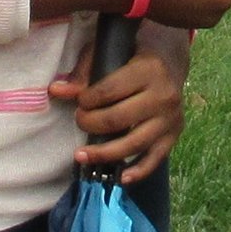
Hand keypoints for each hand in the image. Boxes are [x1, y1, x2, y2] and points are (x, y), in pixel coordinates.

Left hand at [50, 35, 186, 183]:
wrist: (172, 60)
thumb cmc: (133, 55)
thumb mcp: (109, 53)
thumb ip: (83, 72)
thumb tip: (55, 91)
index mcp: (148, 70)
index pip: (109, 91)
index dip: (87, 100)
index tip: (79, 102)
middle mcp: (163, 96)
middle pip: (118, 119)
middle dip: (91, 124)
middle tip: (80, 121)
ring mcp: (171, 118)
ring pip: (134, 144)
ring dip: (104, 153)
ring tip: (81, 155)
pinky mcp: (174, 135)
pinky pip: (155, 159)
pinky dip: (138, 172)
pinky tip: (120, 178)